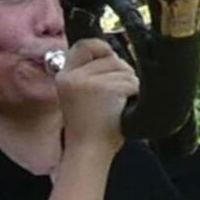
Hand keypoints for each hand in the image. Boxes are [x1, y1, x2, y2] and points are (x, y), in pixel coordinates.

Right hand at [55, 38, 137, 162]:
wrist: (88, 154)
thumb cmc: (89, 130)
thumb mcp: (79, 96)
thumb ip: (90, 75)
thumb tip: (113, 54)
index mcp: (64, 77)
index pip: (84, 45)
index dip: (102, 48)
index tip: (112, 57)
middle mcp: (73, 76)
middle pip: (111, 57)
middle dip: (122, 72)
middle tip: (117, 95)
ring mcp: (87, 81)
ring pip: (124, 69)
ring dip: (130, 85)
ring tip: (119, 105)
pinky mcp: (103, 89)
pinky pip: (131, 82)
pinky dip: (135, 94)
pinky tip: (125, 109)